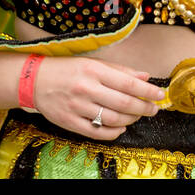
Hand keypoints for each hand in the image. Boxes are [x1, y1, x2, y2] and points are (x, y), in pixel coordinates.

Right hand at [32, 57, 165, 140]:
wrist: (34, 81)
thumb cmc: (67, 69)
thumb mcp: (92, 62)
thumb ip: (119, 70)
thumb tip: (145, 76)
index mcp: (93, 70)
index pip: (128, 83)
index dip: (147, 91)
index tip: (160, 94)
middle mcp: (86, 89)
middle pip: (124, 104)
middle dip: (144, 108)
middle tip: (153, 109)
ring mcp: (77, 107)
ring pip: (113, 119)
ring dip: (131, 120)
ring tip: (137, 116)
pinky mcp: (70, 123)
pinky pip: (98, 133)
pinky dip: (114, 132)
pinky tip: (121, 127)